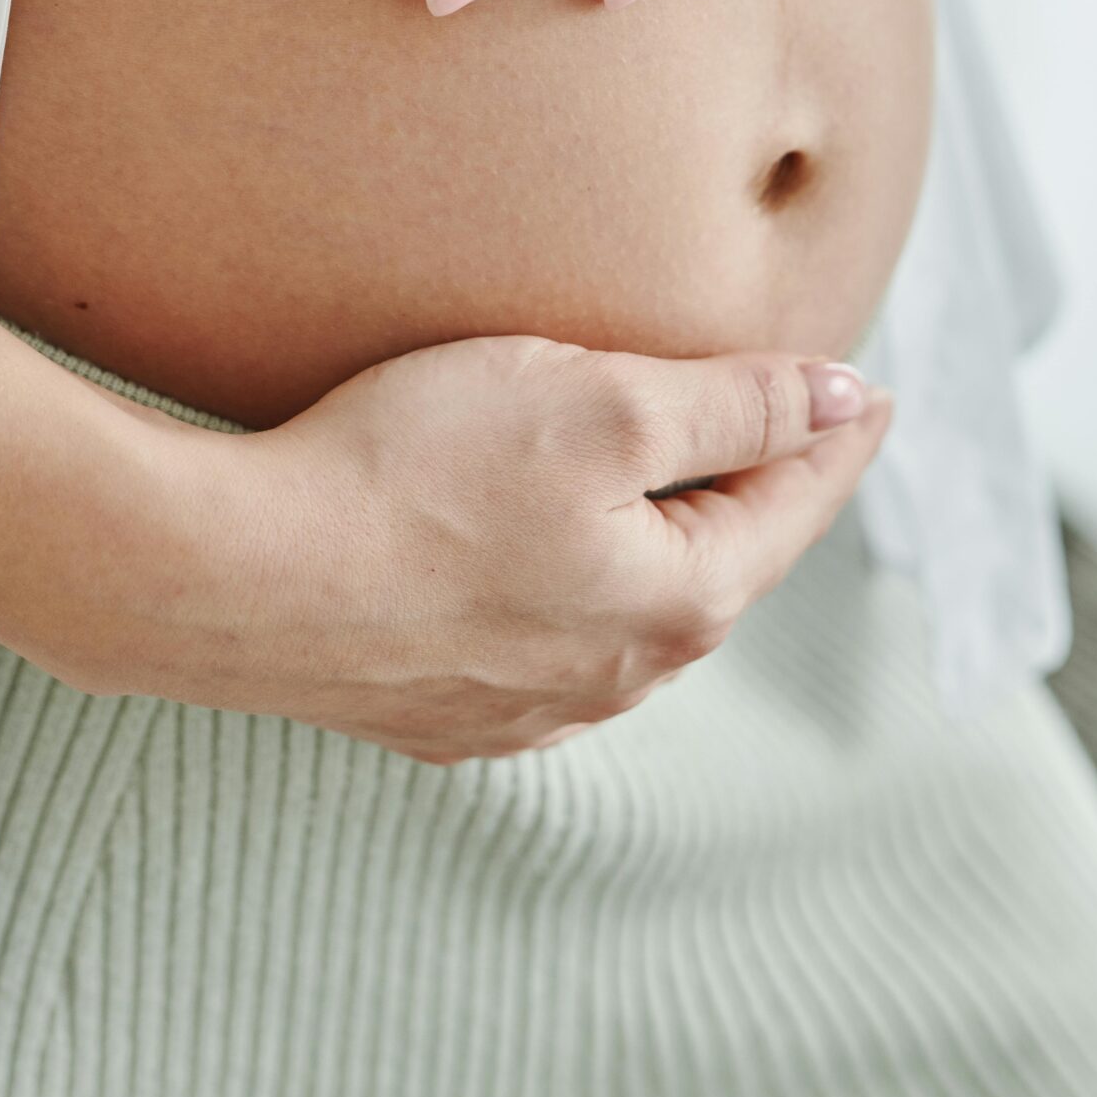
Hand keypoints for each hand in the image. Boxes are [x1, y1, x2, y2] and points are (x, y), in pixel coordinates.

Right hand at [44, 336, 891, 761]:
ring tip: (656, 475)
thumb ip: (733, 409)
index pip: (791, 505)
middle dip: (749, 488)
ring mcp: (518, 708)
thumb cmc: (413, 473)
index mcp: (673, 604)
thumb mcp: (600, 406)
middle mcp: (611, 678)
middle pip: (712, 561)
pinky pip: (536, 634)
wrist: (228, 575)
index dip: (833, 433)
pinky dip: (562, 577)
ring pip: (621, 604)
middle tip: (776, 421)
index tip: (868, 388)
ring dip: (651, 537)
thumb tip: (844, 400)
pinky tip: (531, 543)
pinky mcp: (434, 708)